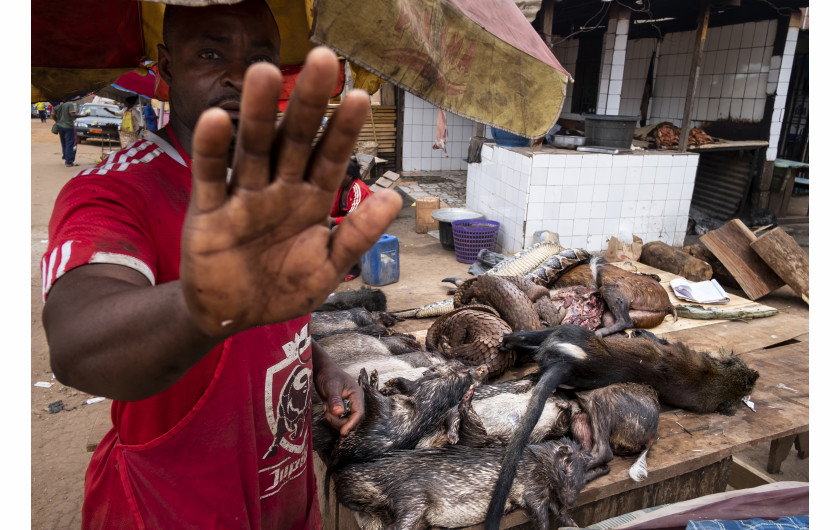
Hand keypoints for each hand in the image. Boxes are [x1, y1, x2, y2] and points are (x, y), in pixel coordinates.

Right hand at [180, 47, 401, 336]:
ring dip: (260, 112)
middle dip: (310, 103)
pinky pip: (211, 176)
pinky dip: (212, 149)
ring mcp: (244, 197)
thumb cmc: (282, 288)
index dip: (345, 129)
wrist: (233, 317)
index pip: (331, 158)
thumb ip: (357, 234)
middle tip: (323, 59)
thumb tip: (393, 197)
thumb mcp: (328, 267)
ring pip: (253, 147)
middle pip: (295, 139)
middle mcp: (279, 189)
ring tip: (266, 72)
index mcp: (310, 200)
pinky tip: (217, 118)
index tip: (361, 97)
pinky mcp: (209, 211)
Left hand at [313, 354, 364, 435]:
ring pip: (344, 420)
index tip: (342, 432)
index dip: (351, 424)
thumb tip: (338, 412)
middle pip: (352, 419)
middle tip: (327, 413)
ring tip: (325, 407)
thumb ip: (335, 399)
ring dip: (334, 418)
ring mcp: (348, 404)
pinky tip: (326, 406)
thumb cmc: (328, 375)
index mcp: (356, 394)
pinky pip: (338, 417)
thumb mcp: (331, 386)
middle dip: (339, 421)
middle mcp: (354, 401)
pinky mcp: (341, 407)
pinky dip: (331, 415)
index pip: (358, 413)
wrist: (322, 371)